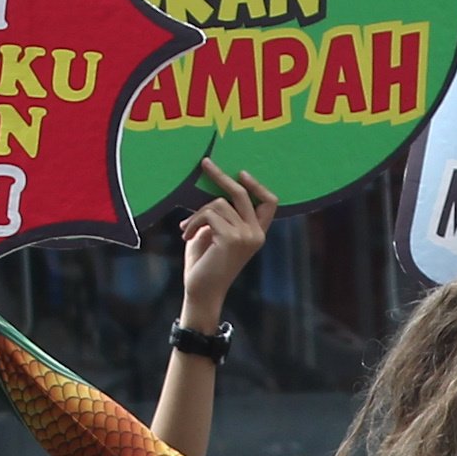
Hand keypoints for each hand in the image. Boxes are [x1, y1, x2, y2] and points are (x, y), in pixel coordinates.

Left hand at [174, 156, 277, 328]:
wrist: (202, 292)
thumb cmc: (205, 265)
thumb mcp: (214, 234)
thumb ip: (219, 215)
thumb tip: (212, 189)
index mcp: (257, 233)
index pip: (269, 203)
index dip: (257, 185)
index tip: (240, 173)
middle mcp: (256, 234)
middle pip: (242, 193)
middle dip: (221, 176)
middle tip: (205, 163)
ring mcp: (246, 236)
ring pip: (219, 204)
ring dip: (198, 214)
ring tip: (186, 230)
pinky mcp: (232, 238)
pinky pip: (209, 214)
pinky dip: (194, 222)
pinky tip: (186, 236)